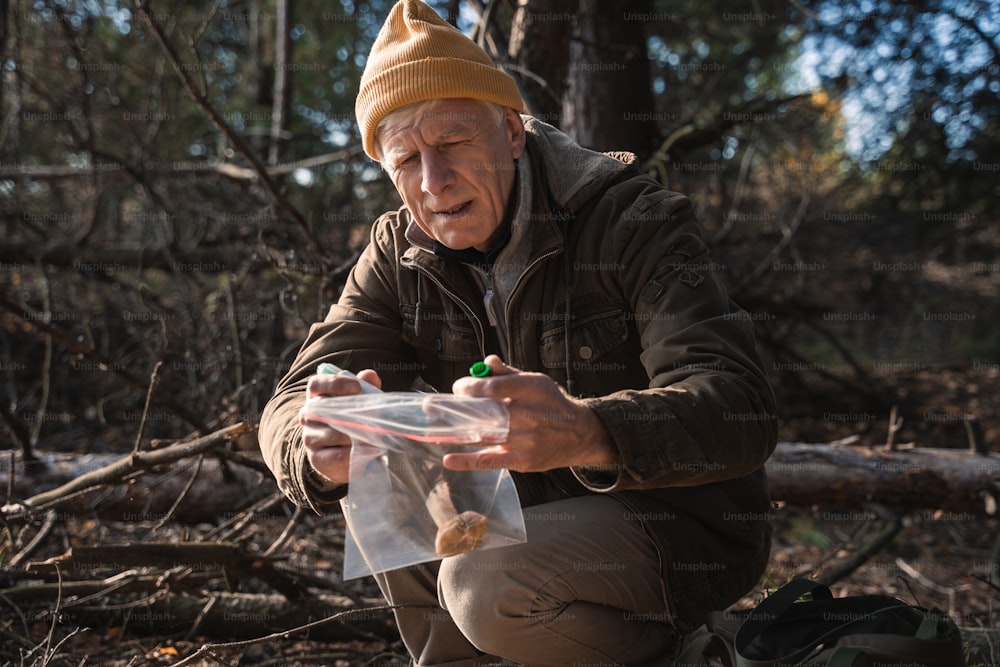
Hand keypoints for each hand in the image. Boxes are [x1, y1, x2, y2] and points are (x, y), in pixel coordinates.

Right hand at [298, 368, 381, 484]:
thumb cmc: (354, 421)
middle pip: (321, 409)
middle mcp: (308, 415)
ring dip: (354, 435)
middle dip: (350, 413)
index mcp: (316, 396)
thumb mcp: (361, 403)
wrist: (347, 455)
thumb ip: (366, 387)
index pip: (316, 384)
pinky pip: (334, 455)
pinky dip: (354, 453)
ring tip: (375, 434)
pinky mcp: (316, 458)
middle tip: (373, 415)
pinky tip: (370, 450)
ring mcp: (310, 437)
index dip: (335, 383)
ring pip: (331, 434)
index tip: (356, 387)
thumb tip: (369, 375)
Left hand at [447, 355, 617, 472]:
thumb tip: (486, 363)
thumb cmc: (553, 405)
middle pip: (486, 411)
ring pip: (484, 434)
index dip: (472, 387)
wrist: (581, 435)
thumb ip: (509, 373)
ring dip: (457, 431)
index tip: (458, 388)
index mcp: (533, 389)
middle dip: (457, 408)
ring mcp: (526, 440)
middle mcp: (529, 415)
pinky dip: (467, 460)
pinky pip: (490, 460)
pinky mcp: (523, 461)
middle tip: (433, 407)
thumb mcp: (537, 382)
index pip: (496, 386)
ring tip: (434, 427)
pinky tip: (448, 459)